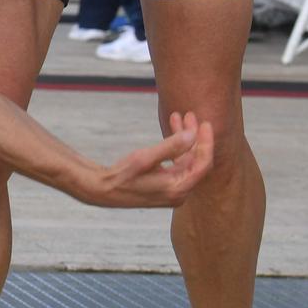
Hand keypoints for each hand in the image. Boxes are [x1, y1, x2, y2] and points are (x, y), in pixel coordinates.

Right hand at [81, 111, 214, 207]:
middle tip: (189, 115)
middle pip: (195, 160)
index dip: (206, 142)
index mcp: (177, 189)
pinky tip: (171, 132)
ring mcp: (172, 190)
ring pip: (186, 160)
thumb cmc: (121, 176)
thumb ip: (170, 147)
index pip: (202, 164)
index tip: (204, 123)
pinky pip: (177, 164)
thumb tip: (192, 135)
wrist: (101, 190)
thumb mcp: (145, 158)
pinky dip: (175, 148)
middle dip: (193, 137)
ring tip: (177, 117)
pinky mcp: (165, 185)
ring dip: (183, 139)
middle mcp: (179, 192)